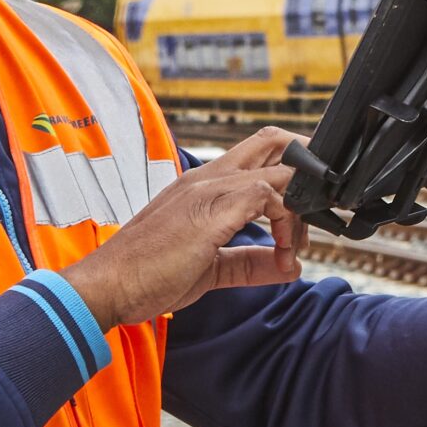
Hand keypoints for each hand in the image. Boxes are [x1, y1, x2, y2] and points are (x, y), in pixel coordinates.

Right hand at [63, 125, 306, 331]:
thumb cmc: (147, 275)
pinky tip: (280, 256)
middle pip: (274, 141)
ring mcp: (210, 188)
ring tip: (292, 248)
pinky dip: (287, 225)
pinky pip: (270, 195)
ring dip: (301, 211)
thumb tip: (288, 266)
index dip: (293, 176)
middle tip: (318, 212)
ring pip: (281, 169)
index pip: (259, 156)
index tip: (307, 215)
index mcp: (204, 186)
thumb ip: (250, 264)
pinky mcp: (213, 208)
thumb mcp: (210, 269)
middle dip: (309, 169)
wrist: (108, 286)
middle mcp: (209, 178)